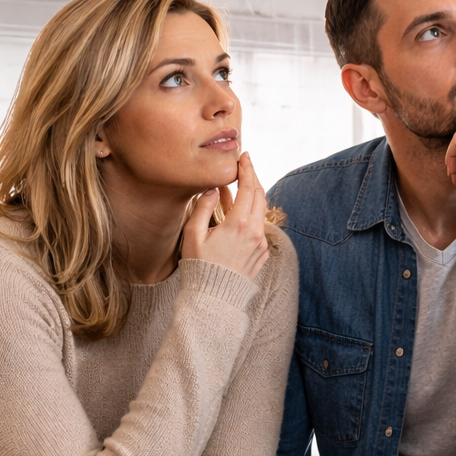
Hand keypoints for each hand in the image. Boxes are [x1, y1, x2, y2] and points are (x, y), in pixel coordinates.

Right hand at [182, 152, 268, 280]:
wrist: (214, 298)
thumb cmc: (199, 267)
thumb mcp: (194, 236)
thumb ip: (203, 208)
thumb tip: (212, 189)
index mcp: (239, 224)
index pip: (248, 188)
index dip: (247, 170)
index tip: (244, 157)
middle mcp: (255, 232)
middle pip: (260, 195)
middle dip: (253, 177)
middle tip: (244, 165)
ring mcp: (261, 243)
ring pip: (260, 211)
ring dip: (251, 196)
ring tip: (237, 187)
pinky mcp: (261, 253)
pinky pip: (259, 227)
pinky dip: (251, 214)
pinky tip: (238, 212)